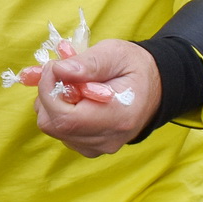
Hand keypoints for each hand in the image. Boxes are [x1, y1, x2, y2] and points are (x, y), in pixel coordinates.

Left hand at [20, 39, 161, 156]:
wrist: (154, 89)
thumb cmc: (135, 68)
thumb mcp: (115, 54)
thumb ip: (88, 63)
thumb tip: (58, 70)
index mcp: (118, 117)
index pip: (66, 117)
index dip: (49, 91)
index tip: (54, 66)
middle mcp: (107, 139)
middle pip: (54, 125)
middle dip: (48, 94)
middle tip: (59, 71)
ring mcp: (97, 147)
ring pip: (52, 127)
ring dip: (51, 101)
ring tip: (68, 81)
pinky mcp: (89, 147)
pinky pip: (60, 130)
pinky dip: (57, 110)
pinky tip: (72, 94)